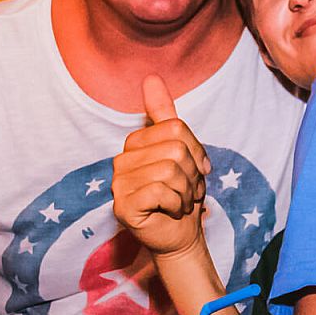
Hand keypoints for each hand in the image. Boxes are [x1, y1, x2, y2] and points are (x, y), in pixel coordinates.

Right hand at [113, 74, 211, 258]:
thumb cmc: (181, 194)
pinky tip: (171, 211)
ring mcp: (119, 184)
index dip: (196, 150)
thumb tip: (151, 78)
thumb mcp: (182, 151)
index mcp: (135, 143)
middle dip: (192, 173)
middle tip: (188, 190)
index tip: (196, 170)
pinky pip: (160, 190)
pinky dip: (176, 203)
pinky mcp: (122, 206)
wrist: (180, 236)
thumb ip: (165, 116)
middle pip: (175, 148)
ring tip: (181, 201)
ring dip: (186, 190)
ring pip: (169, 170)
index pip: (176, 127)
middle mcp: (121, 160)